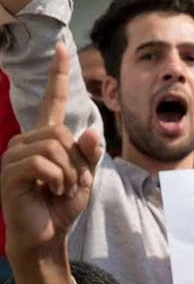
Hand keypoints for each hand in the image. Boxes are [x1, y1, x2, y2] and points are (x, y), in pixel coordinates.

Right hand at [1, 43, 101, 259]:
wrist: (47, 235)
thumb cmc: (61, 206)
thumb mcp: (84, 178)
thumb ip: (88, 155)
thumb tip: (91, 131)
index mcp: (45, 139)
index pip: (52, 102)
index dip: (57, 76)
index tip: (61, 48)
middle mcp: (26, 141)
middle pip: (61, 131)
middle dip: (77, 160)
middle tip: (72, 182)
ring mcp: (14, 155)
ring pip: (55, 147)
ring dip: (69, 172)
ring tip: (61, 188)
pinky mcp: (11, 172)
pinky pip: (45, 164)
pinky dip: (58, 179)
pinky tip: (52, 191)